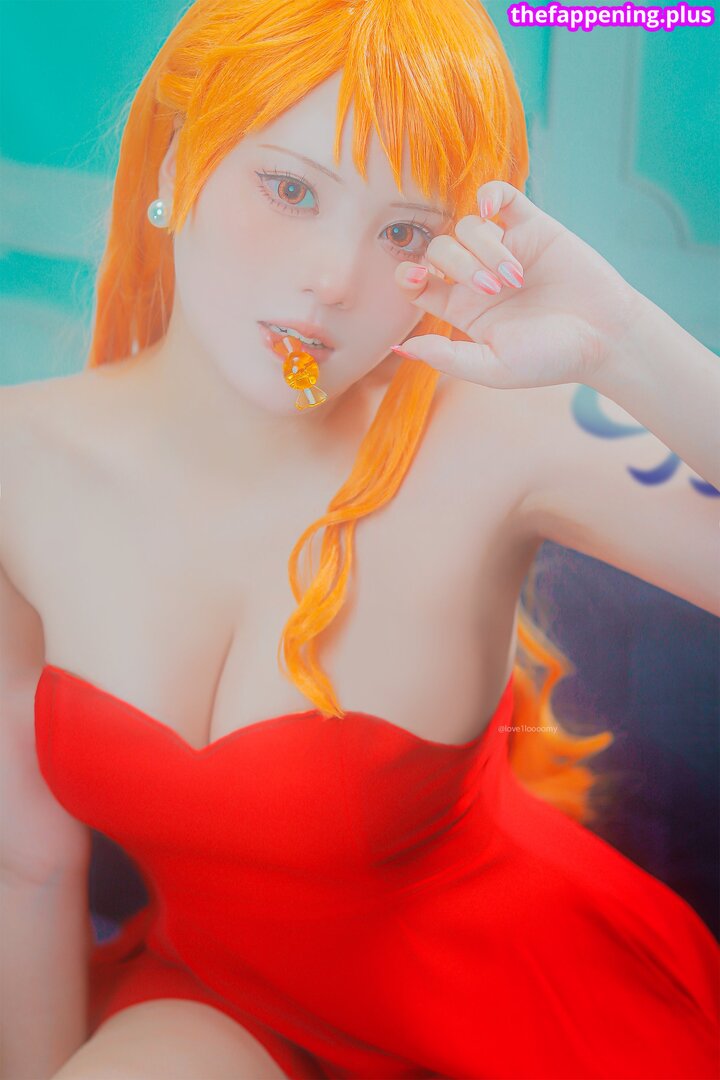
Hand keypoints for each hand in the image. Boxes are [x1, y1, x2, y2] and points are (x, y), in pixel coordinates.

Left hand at [392, 180, 641, 390]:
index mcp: (461, 310)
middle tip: (495, 289)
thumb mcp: (494, 368)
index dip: (408, 275)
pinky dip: (489, 194)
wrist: (605, 337)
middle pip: (440, 249)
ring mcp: (503, 248)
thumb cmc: (550, 360)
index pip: (416, 282)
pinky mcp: (531, 225)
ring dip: (486, 248)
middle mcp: (476, 276)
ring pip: (469, 226)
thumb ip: (448, 358)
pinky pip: (500, 195)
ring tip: (515, 276)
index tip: (421, 278)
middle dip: (459, 265)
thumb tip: (401, 348)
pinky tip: (492, 209)